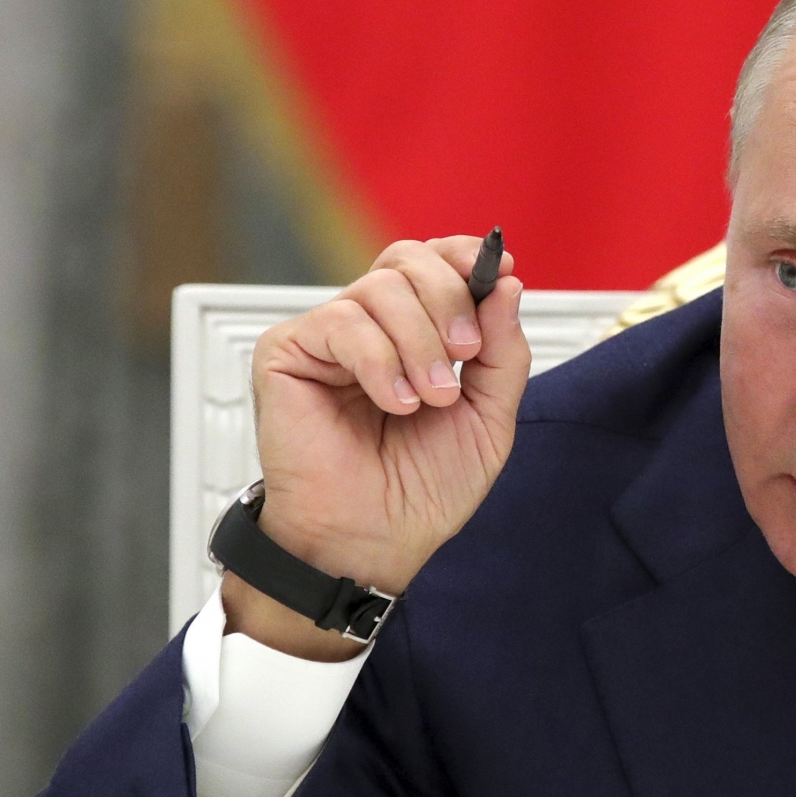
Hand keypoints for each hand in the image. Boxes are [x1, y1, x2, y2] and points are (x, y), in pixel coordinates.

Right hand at [222, 236, 528, 659]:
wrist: (374, 541)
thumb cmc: (421, 490)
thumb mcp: (489, 418)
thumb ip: (504, 353)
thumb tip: (508, 283)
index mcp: (415, 332)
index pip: (434, 262)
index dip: (463, 255)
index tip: (496, 268)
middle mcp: (371, 326)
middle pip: (409, 259)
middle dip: (450, 300)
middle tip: (467, 355)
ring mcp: (329, 337)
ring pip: (381, 289)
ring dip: (420, 344)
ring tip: (429, 400)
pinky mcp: (287, 352)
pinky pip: (342, 323)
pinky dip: (380, 363)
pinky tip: (394, 405)